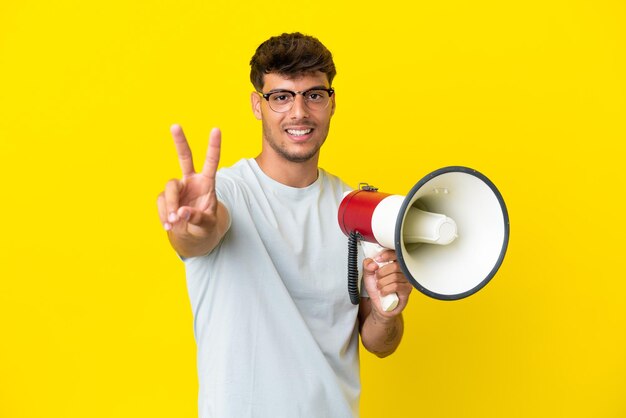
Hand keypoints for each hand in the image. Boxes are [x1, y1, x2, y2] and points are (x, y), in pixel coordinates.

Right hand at [157, 125, 224, 255]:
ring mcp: (177, 188)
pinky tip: (170, 225)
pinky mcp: (165, 197)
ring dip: (171, 205)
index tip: (216, 129)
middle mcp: (191, 180)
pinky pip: (162, 203)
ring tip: (175, 222)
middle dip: (180, 141)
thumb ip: (197, 218)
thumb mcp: (207, 225)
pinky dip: (165, 215)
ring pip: (169, 188)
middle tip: (175, 125)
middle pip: (184, 157)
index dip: (213, 146)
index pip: (211, 162)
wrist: (192, 236)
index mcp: (207, 182)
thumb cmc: (205, 227)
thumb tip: (181, 213)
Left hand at [362, 250, 412, 317]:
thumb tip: (372, 263)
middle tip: (377, 278)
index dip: (387, 255)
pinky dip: (385, 290)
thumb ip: (367, 266)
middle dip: (382, 272)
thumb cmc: (377, 289)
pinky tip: (383, 292)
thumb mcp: (368, 276)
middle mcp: (403, 271)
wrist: (379, 305)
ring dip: (382, 283)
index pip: (396, 254)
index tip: (378, 259)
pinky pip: (396, 286)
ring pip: (395, 277)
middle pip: (395, 266)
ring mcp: (406, 280)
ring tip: (379, 287)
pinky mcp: (406, 290)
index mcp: (394, 264)